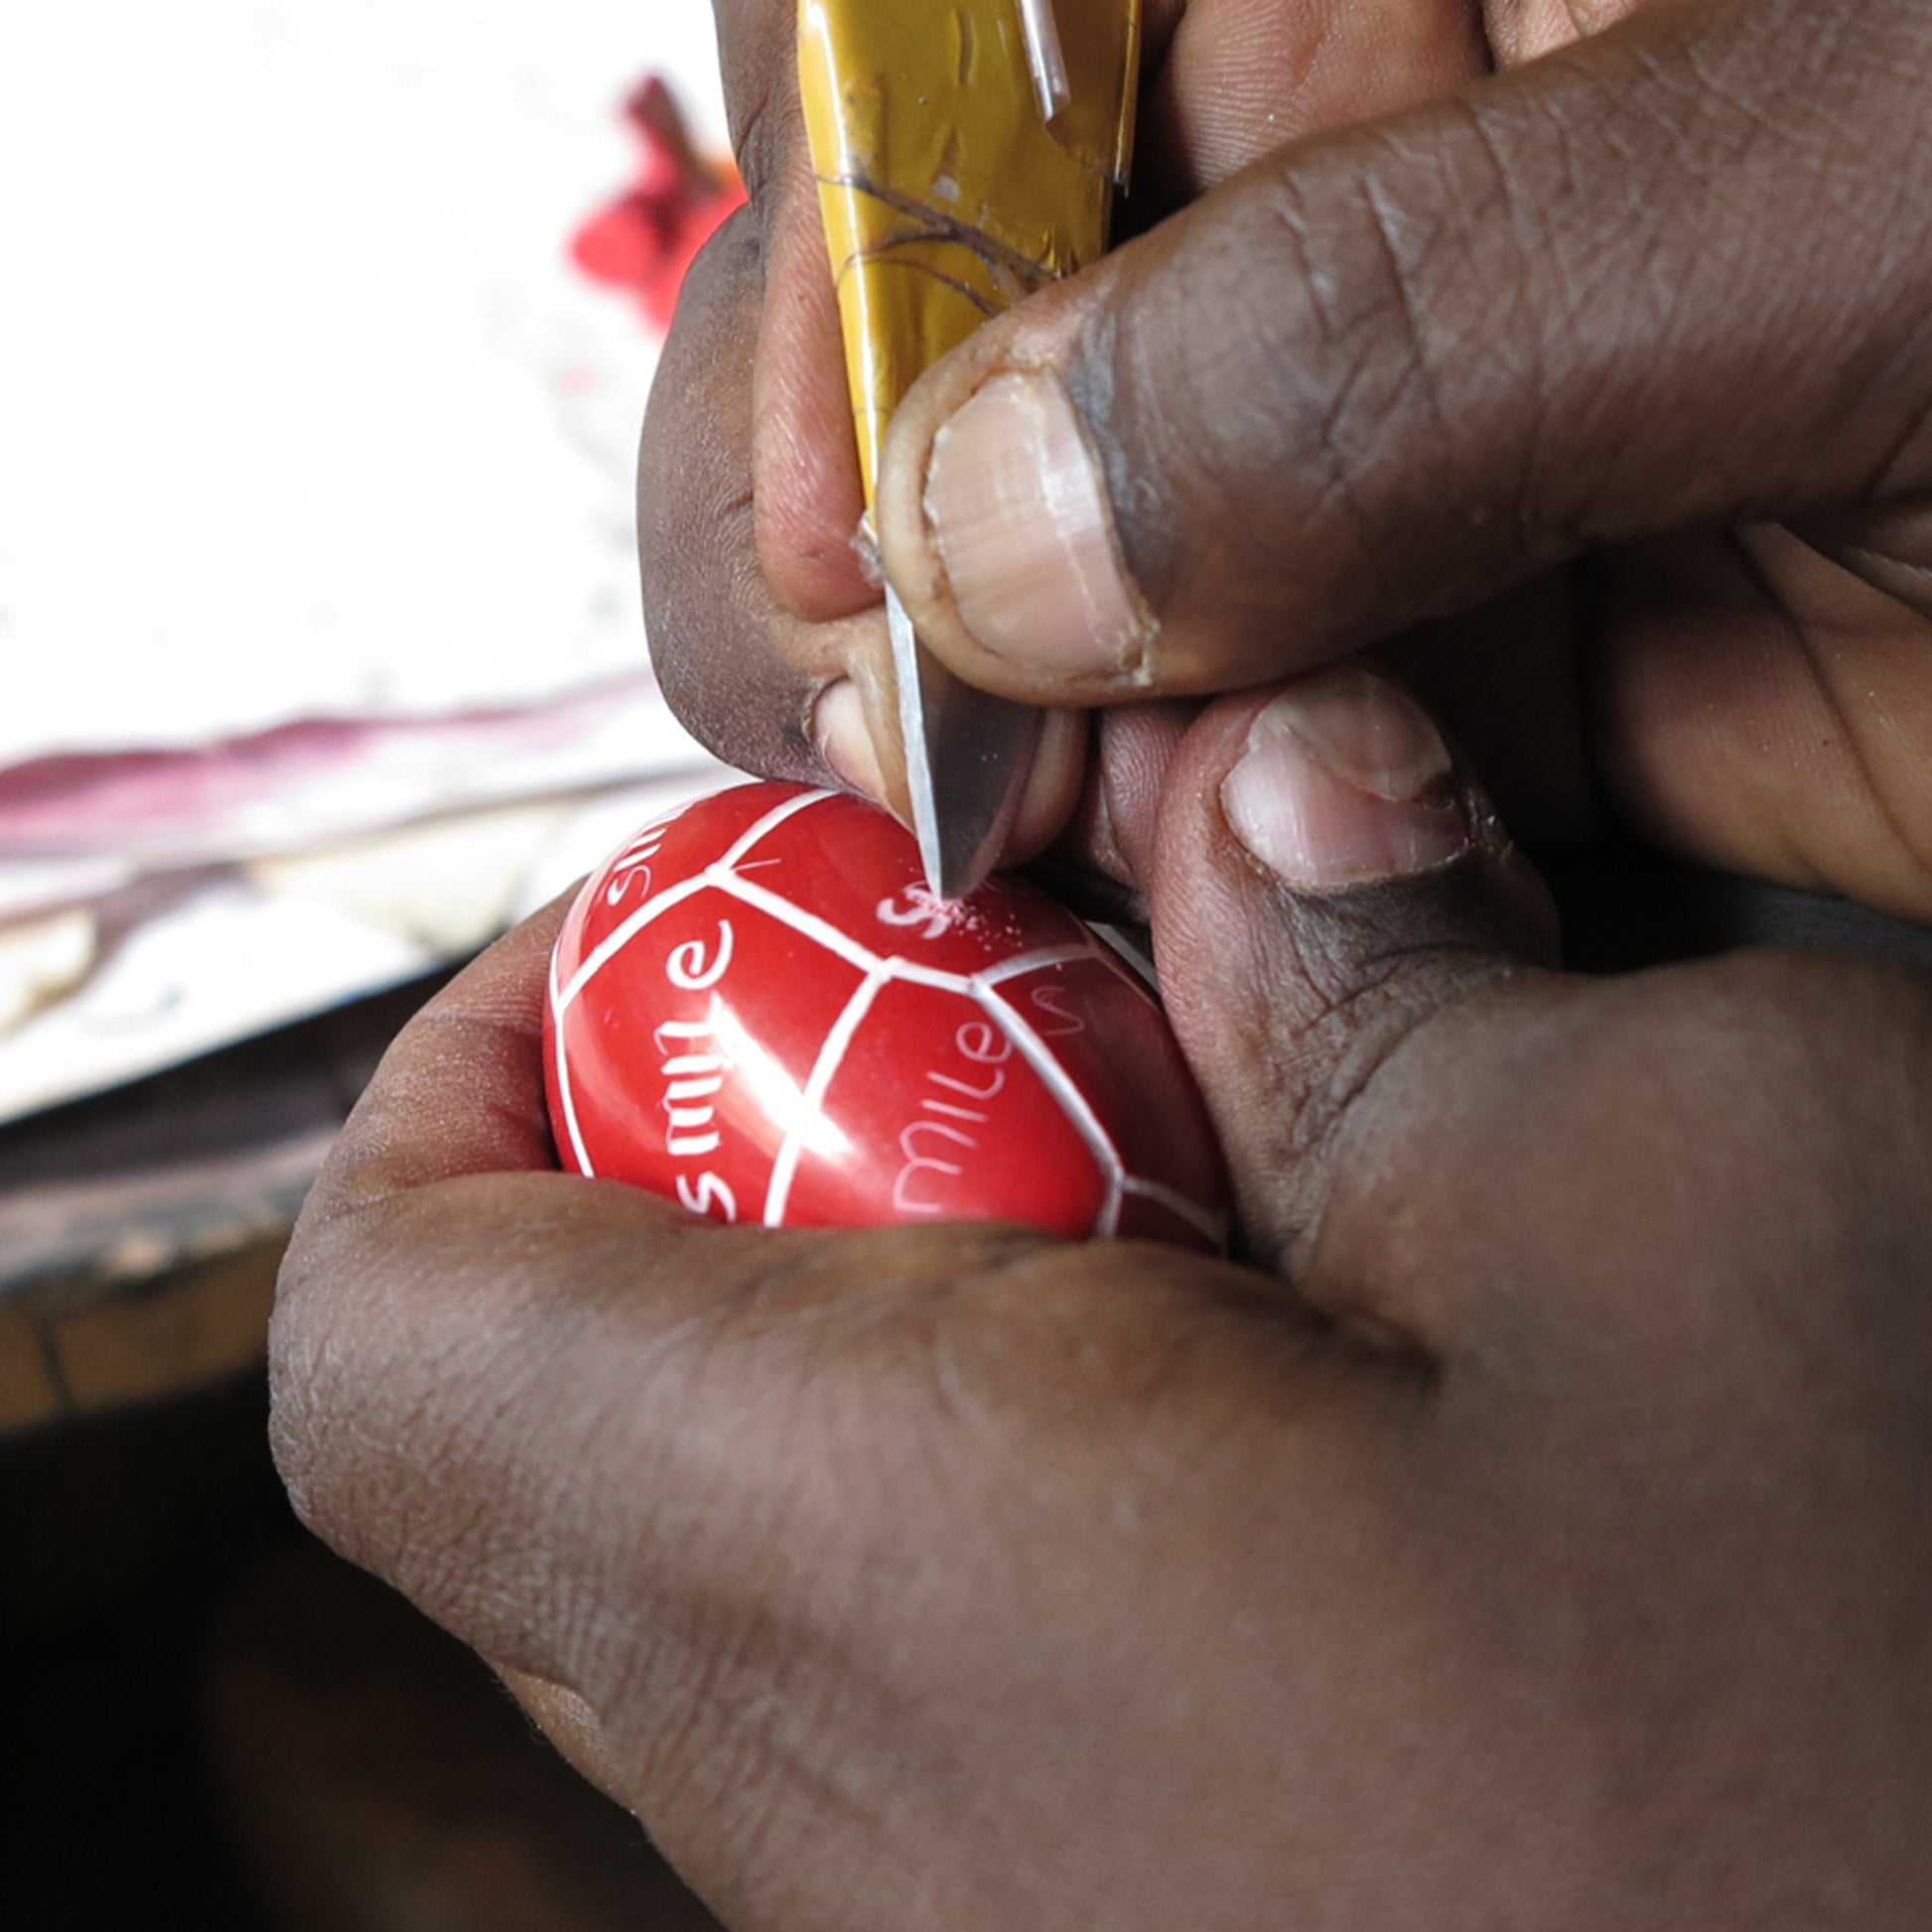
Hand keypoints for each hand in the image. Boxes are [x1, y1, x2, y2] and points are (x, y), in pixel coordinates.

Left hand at [272, 667, 1931, 1928]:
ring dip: (935, 1291)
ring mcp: (959, 1916)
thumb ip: (1382, 959)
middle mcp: (844, 1811)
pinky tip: (1304, 1390)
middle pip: (574, 1410)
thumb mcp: (1680, 1193)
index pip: (399, 1327)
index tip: (692, 927)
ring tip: (1213, 1186)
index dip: (480, 1068)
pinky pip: (929, 1665)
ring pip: (761, 1532)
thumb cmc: (1896, 1751)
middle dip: (766, 1138)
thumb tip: (1256, 808)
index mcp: (884, 1574)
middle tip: (1016, 1010)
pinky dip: (1042, 1466)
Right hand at [645, 0, 1931, 917]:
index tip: (856, 526)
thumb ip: (1412, 328)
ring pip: (1008, 563)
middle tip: (943, 757)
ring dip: (1005, 735)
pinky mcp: (1411, 643)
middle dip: (863, 543)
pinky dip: (1146, 846)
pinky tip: (1198, 898)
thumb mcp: (1879, 206)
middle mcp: (1317, 166)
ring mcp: (1344, 428)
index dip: (832, 240)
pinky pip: (1179, 744)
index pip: (910, 8)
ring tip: (1100, 855)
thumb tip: (986, 522)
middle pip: (899, 316)